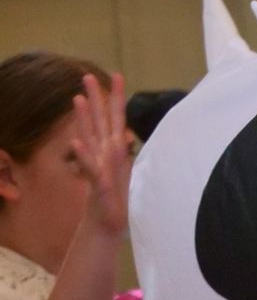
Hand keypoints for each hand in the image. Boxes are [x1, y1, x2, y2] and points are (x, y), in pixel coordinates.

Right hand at [70, 72, 131, 241]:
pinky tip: (76, 142)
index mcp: (116, 149)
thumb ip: (130, 154)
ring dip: (84, 119)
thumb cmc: (121, 199)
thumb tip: (136, 137)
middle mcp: (104, 154)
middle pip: (100, 121)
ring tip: (78, 99)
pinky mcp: (97, 184)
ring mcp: (99, 167)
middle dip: (95, 99)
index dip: (116, 98)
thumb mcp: (133, 174)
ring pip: (91, 139)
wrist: (109, 224)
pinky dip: (84, 156)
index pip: (117, 118)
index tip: (117, 75)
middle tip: (86, 75)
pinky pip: (90, 168)